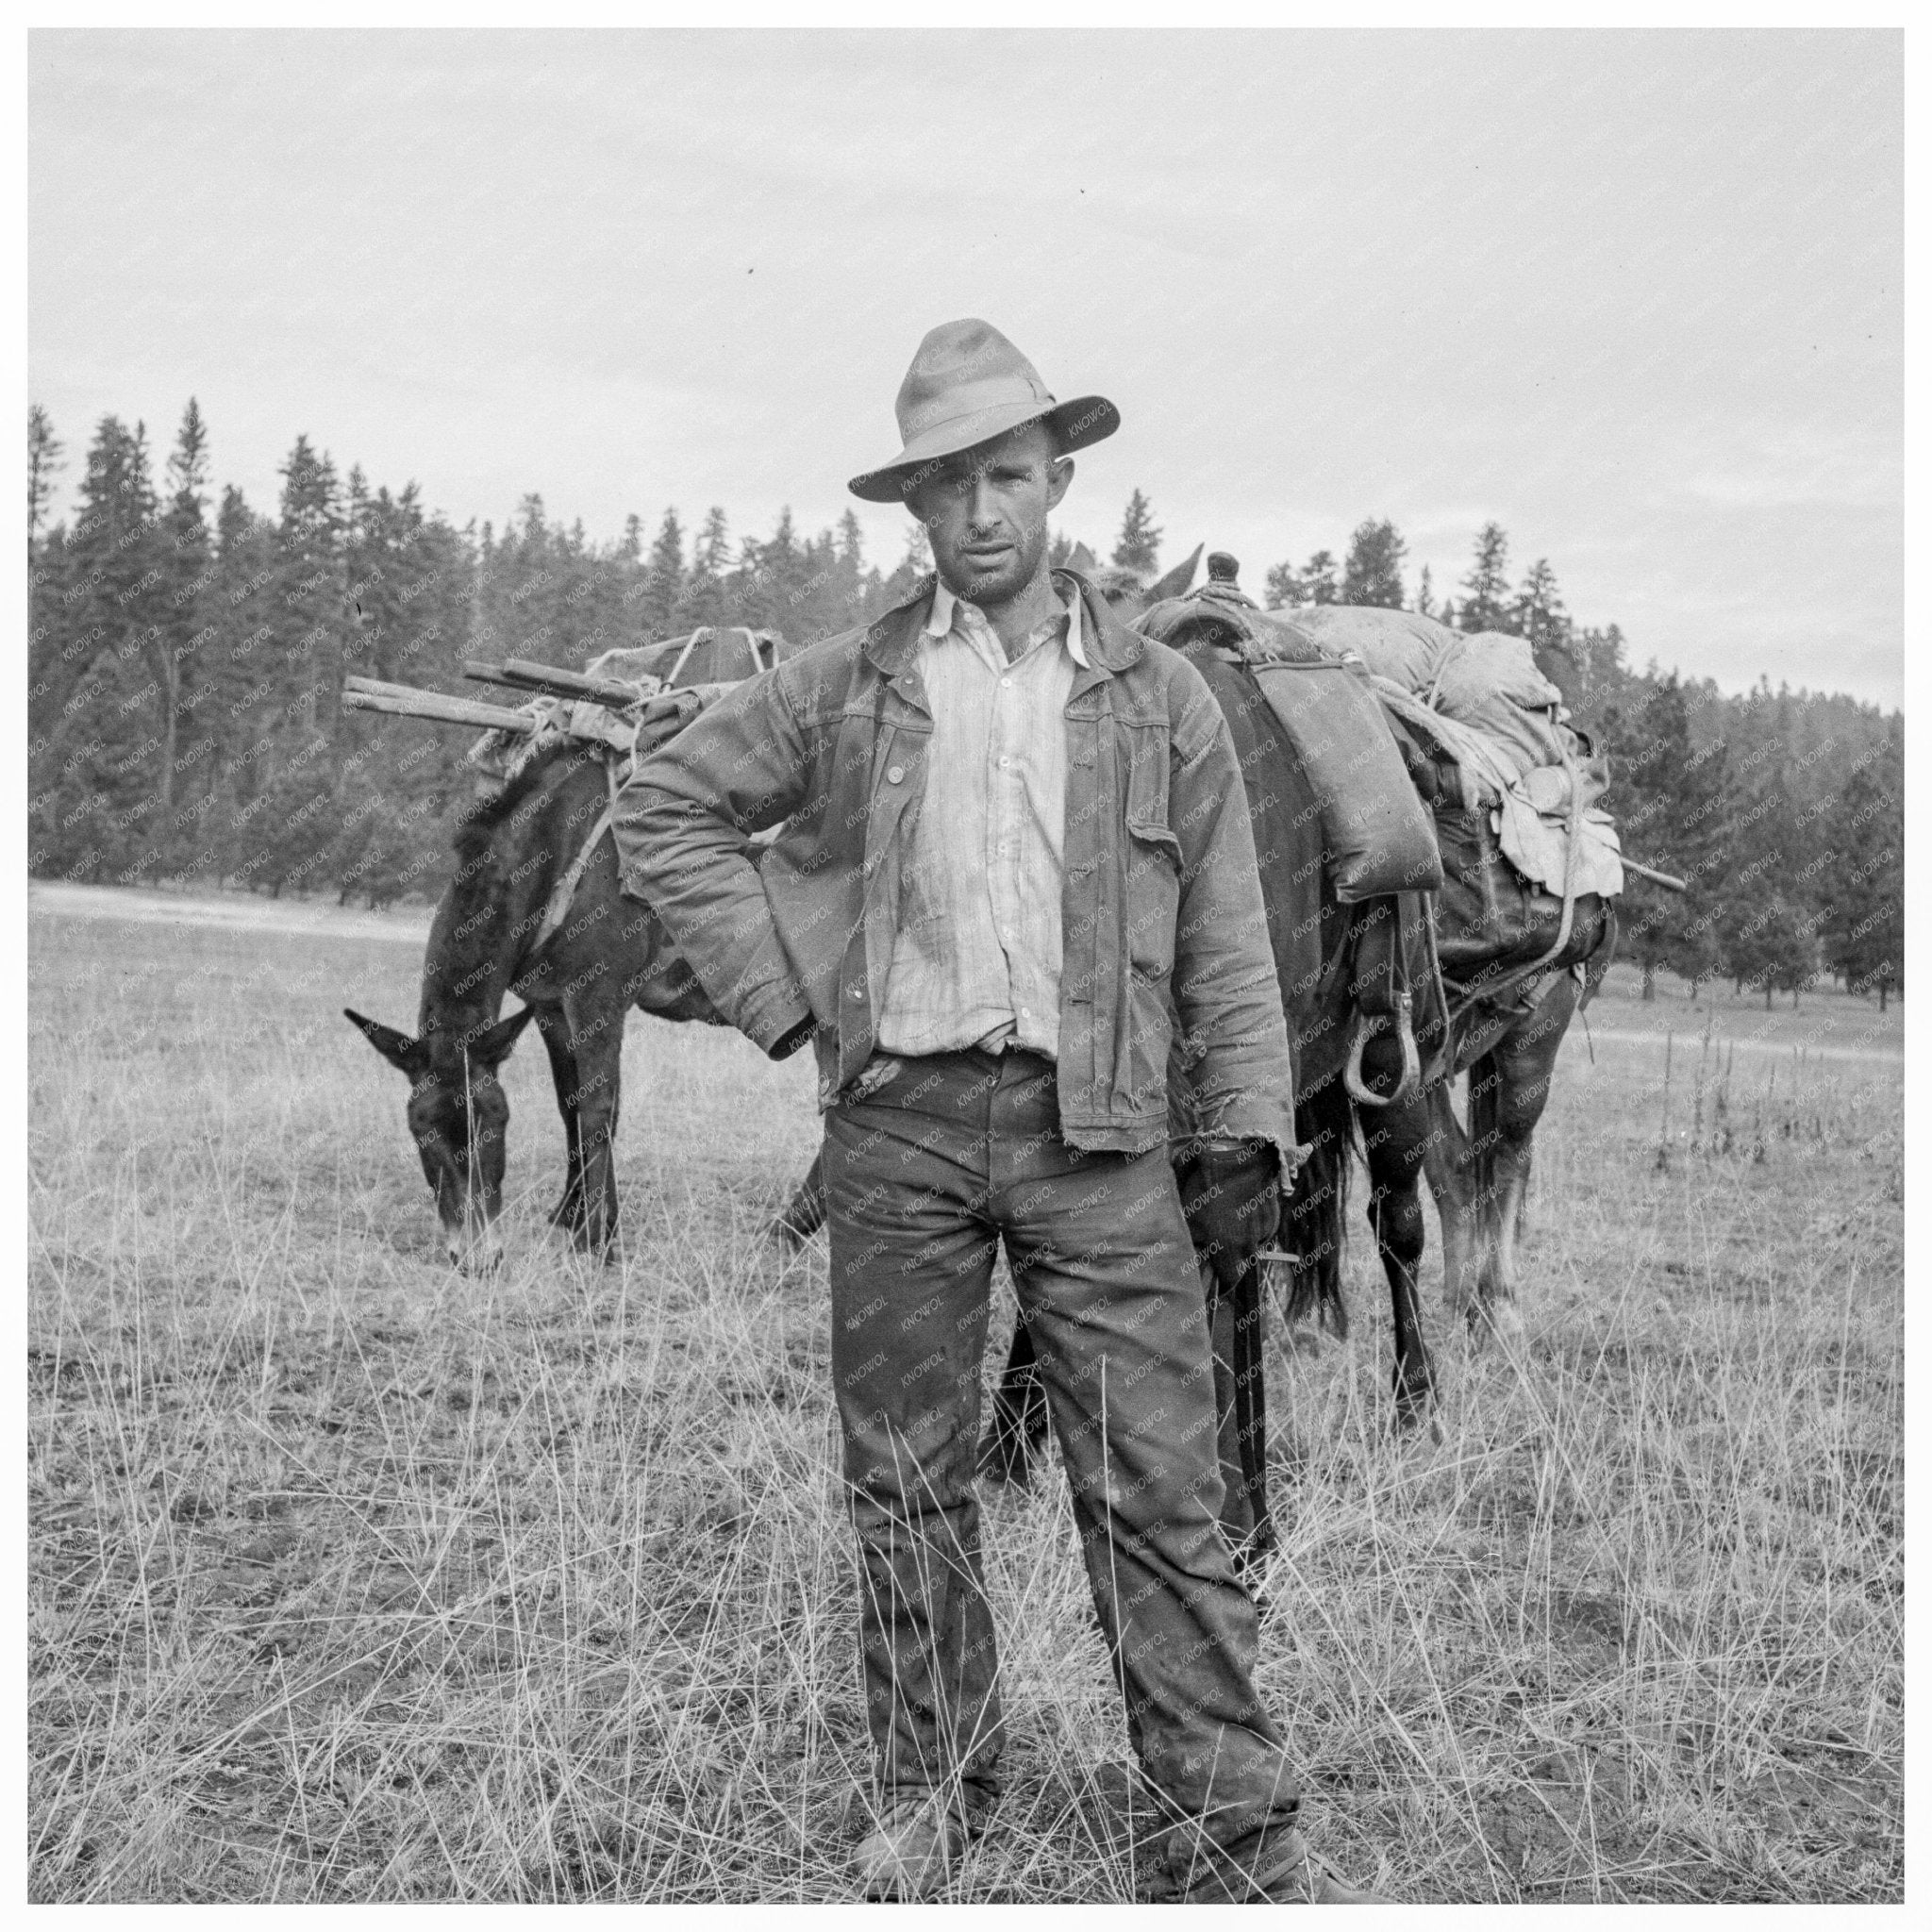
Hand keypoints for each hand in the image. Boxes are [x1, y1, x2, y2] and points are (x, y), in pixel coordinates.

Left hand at [1178, 1140, 1280, 1295]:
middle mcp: (1251, 1246)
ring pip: (1252, 1246)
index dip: (1221, 1284)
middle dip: (1229, 1259)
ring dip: (1241, 1241)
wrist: (1239, 1157)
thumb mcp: (1189, 1216)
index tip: (1214, 1282)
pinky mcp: (1273, 1216)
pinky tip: (1238, 1207)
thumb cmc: (1207, 1187)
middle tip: (1215, 1244)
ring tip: (1226, 1220)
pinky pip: (1261, 1230)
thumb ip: (1190, 1243)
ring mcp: (1265, 1231)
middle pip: (1241, 1264)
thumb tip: (1191, 1258)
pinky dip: (1251, 1226)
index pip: (1229, 1282)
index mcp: (1230, 1250)